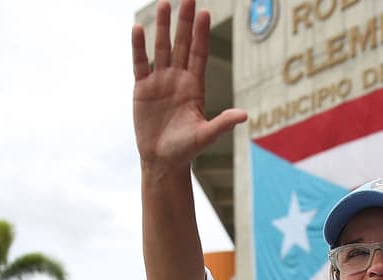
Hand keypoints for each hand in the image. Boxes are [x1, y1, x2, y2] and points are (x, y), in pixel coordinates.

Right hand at [131, 1, 246, 170]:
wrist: (163, 160)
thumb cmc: (186, 149)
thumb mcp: (205, 136)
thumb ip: (222, 123)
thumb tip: (244, 116)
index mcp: (195, 87)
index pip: (199, 54)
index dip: (201, 34)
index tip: (205, 12)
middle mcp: (178, 79)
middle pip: (182, 44)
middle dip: (185, 21)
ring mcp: (159, 81)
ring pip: (162, 48)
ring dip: (163, 27)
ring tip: (164, 3)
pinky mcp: (142, 88)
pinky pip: (140, 63)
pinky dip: (138, 47)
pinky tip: (138, 28)